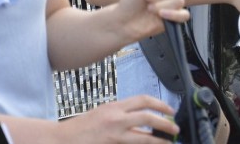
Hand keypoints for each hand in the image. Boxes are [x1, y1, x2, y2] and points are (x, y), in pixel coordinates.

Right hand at [60, 95, 178, 142]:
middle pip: (148, 117)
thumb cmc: (82, 127)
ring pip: (145, 136)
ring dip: (159, 140)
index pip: (143, 100)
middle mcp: (116, 118)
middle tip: (175, 128)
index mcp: (114, 106)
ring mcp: (115, 135)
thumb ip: (121, 113)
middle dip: (165, 123)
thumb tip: (141, 117)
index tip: (170, 110)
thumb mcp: (103, 112)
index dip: (160, 105)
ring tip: (169, 142)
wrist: (64, 139)